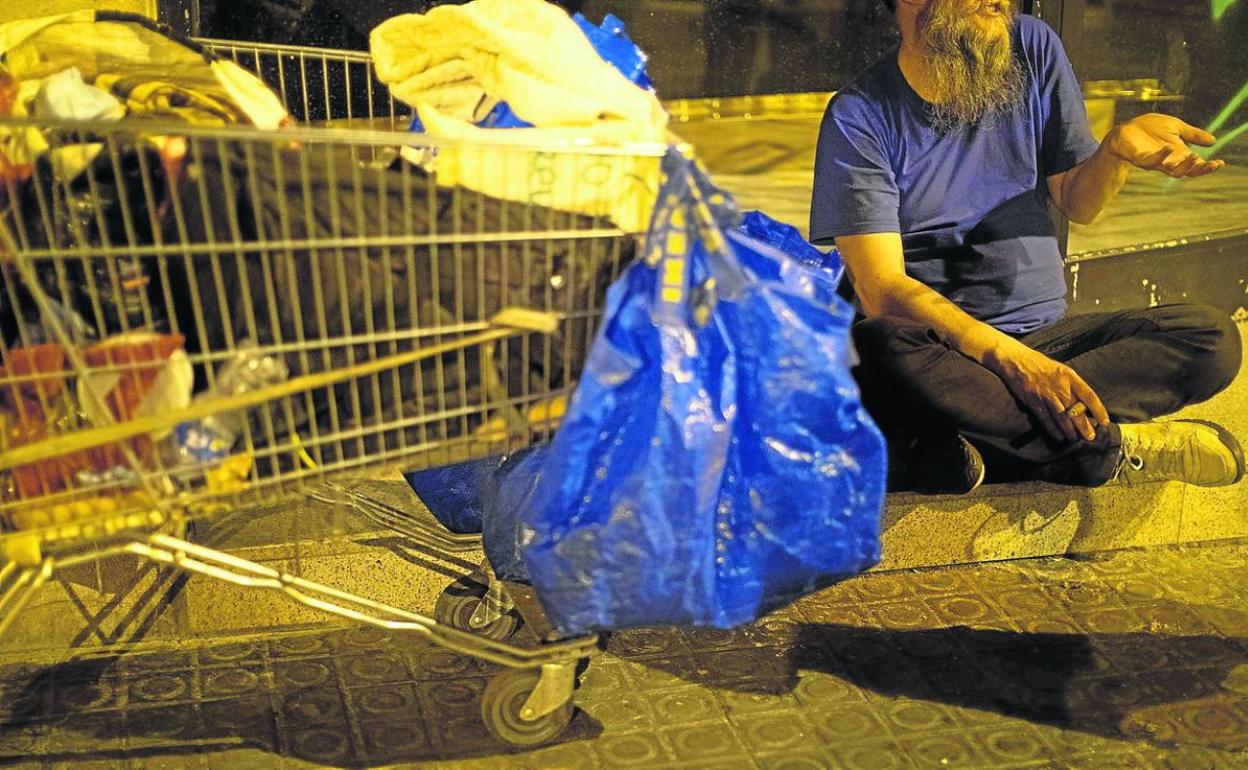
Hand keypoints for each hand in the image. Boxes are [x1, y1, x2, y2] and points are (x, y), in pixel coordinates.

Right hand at [988, 341, 1110, 442]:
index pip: (1089, 395)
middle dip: (1084, 426)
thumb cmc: (1040, 365)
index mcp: (1069, 376)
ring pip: (1062, 418)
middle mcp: (1060, 386)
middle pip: (1076, 411)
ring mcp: (1046, 395)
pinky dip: (1052, 429)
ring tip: (1074, 439)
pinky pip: (1046, 419)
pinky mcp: (1034, 401)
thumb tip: (1083, 404)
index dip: (1098, 410)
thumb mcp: (1061, 369)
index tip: (1104, 421)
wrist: (1016, 361)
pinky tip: (1058, 436)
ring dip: (1069, 431)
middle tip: (1089, 437)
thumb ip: (1072, 385)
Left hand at [1107, 114, 1224, 178]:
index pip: (1196, 165)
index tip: (1220, 163)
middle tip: (1210, 164)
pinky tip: (1169, 148)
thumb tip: (1213, 141)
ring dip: (1183, 166)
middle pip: (1186, 172)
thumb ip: (1193, 135)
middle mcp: (1168, 161)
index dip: (1208, 166)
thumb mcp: (1176, 128)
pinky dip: (1161, 156)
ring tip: (1194, 156)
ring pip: (1171, 171)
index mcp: (1179, 154)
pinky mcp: (1140, 159)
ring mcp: (1154, 162)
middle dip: (1199, 169)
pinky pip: (1151, 162)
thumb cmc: (1150, 129)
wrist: (1126, 129)